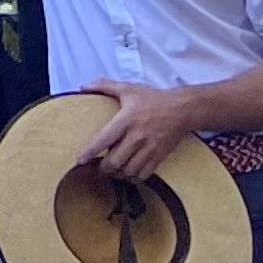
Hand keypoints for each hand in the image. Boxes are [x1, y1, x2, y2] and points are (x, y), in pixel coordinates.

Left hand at [72, 82, 204, 185]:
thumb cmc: (153, 99)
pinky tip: (129, 172)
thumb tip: (83, 86)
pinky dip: (134, 177)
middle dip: (103, 167)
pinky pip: (144, 174)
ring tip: (113, 169)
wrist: (182, 109)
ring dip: (118, 173)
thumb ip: (104, 86)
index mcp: (126, 120)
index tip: (80, 160)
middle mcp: (137, 136)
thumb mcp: (127, 88)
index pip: (104, 139)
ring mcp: (149, 148)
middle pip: (115, 161)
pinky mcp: (159, 156)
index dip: (90, 152)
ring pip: (129, 171)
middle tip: (99, 165)